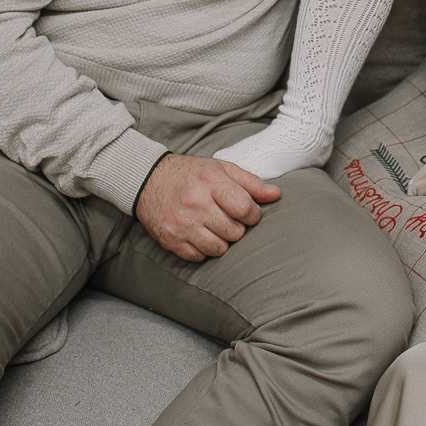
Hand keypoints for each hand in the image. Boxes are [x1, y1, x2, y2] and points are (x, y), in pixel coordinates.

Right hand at [135, 153, 279, 262]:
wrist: (149, 180)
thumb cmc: (192, 173)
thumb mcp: (222, 168)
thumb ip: (251, 182)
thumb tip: (276, 195)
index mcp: (211, 182)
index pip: (245, 208)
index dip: (253, 214)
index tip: (247, 212)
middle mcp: (195, 203)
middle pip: (235, 232)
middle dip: (238, 227)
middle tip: (229, 218)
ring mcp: (181, 224)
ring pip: (219, 248)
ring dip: (223, 241)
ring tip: (216, 227)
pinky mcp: (171, 240)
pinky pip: (199, 257)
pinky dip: (204, 249)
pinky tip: (201, 234)